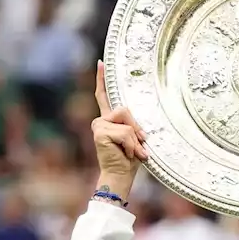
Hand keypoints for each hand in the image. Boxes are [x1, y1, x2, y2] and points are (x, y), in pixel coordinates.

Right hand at [92, 60, 147, 196]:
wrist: (120, 176)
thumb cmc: (129, 160)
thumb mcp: (135, 140)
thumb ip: (133, 128)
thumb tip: (140, 131)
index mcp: (109, 120)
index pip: (104, 96)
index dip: (102, 79)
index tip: (101, 63)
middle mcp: (101, 120)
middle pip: (125, 110)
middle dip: (136, 129)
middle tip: (140, 146)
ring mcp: (98, 125)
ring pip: (126, 123)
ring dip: (134, 140)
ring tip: (132, 152)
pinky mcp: (99, 132)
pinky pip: (124, 133)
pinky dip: (131, 145)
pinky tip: (126, 154)